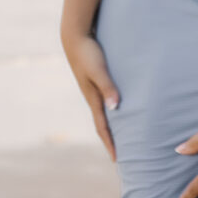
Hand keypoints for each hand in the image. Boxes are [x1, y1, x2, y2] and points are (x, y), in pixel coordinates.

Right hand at [62, 34, 118, 160]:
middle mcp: (93, 97)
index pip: (103, 127)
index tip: (117, 160)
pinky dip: (112, 110)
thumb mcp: (99, 70)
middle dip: (111, 140)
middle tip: (121, 155)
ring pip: (105, 113)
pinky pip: (105, 101)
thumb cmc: (89, 53)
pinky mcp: (96, 80)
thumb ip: (108, 87)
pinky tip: (119, 108)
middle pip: (103, 124)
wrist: (75, 37)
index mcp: (93, 99)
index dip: (110, 143)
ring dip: (112, 126)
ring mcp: (93, 89)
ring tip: (123, 136)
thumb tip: (115, 108)